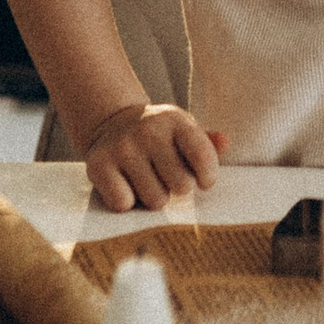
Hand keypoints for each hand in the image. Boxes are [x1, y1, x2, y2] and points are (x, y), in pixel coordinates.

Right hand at [81, 100, 224, 213]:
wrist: (112, 122)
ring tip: (147, 180)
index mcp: (175, 120)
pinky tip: (126, 185)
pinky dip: (126, 202)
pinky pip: (124, 204)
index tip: (202, 180)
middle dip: (178, 188)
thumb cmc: (159, 136)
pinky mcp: (98, 165)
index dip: (208, 177)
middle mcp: (148, 131)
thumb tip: (224, 141)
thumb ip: (207, 143)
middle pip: (181, 186)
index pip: (203, 157)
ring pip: (155, 200)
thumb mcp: (183, 130)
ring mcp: (122, 148)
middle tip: (167, 177)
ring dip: (153, 197)